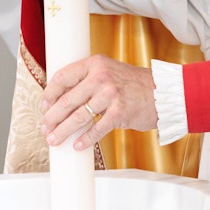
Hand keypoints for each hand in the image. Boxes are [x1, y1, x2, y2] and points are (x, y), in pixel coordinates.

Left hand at [42, 55, 157, 151]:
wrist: (165, 93)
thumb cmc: (137, 85)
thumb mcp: (111, 73)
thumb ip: (89, 82)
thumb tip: (62, 101)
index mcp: (96, 64)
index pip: (63, 77)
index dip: (49, 93)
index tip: (44, 105)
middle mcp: (101, 77)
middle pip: (67, 100)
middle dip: (52, 118)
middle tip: (45, 128)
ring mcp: (111, 94)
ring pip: (78, 117)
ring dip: (63, 131)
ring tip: (54, 139)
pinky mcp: (120, 112)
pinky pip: (97, 129)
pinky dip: (86, 139)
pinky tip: (78, 145)